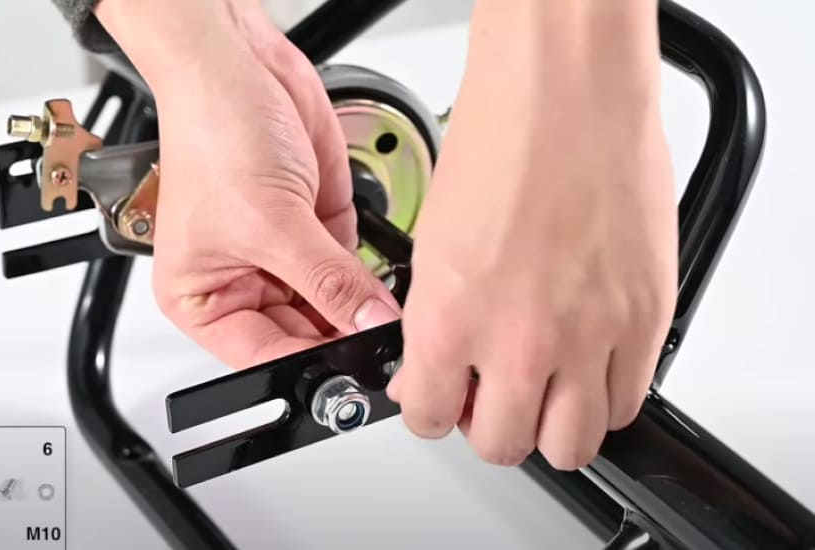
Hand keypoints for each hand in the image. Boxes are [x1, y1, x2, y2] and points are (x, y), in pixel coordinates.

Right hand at [96, 0, 399, 367]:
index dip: (308, 364)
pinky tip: (386, 285)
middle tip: (380, 340)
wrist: (239, 65)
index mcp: (202, 297)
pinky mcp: (317, 229)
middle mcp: (241, 280)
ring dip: (360, 309)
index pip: (261, 354)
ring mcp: (284, 255)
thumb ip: (327, 281)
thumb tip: (368, 322)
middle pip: (300, 334)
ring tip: (385, 312)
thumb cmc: (213, 132)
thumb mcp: (272, 222)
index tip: (355, 366)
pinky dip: (371, 280)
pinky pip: (351, 271)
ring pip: (332, 305)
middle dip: (340, 337)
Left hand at [388, 0, 676, 468]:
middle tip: (492, 389)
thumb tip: (432, 365)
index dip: (430, 409)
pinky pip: (628, 402)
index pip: (427, 417)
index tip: (441, 395)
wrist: (569, 89)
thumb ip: (434, 320)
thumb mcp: (434, 239)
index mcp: (451, 317)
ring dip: (549, 423)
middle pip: (502, 445)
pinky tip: (589, 362)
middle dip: (488, 423)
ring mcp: (591, 336)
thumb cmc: (502, 138)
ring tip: (544, 383)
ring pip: (570, 445)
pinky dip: (604, 396)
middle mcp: (521, 339)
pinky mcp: (647, 320)